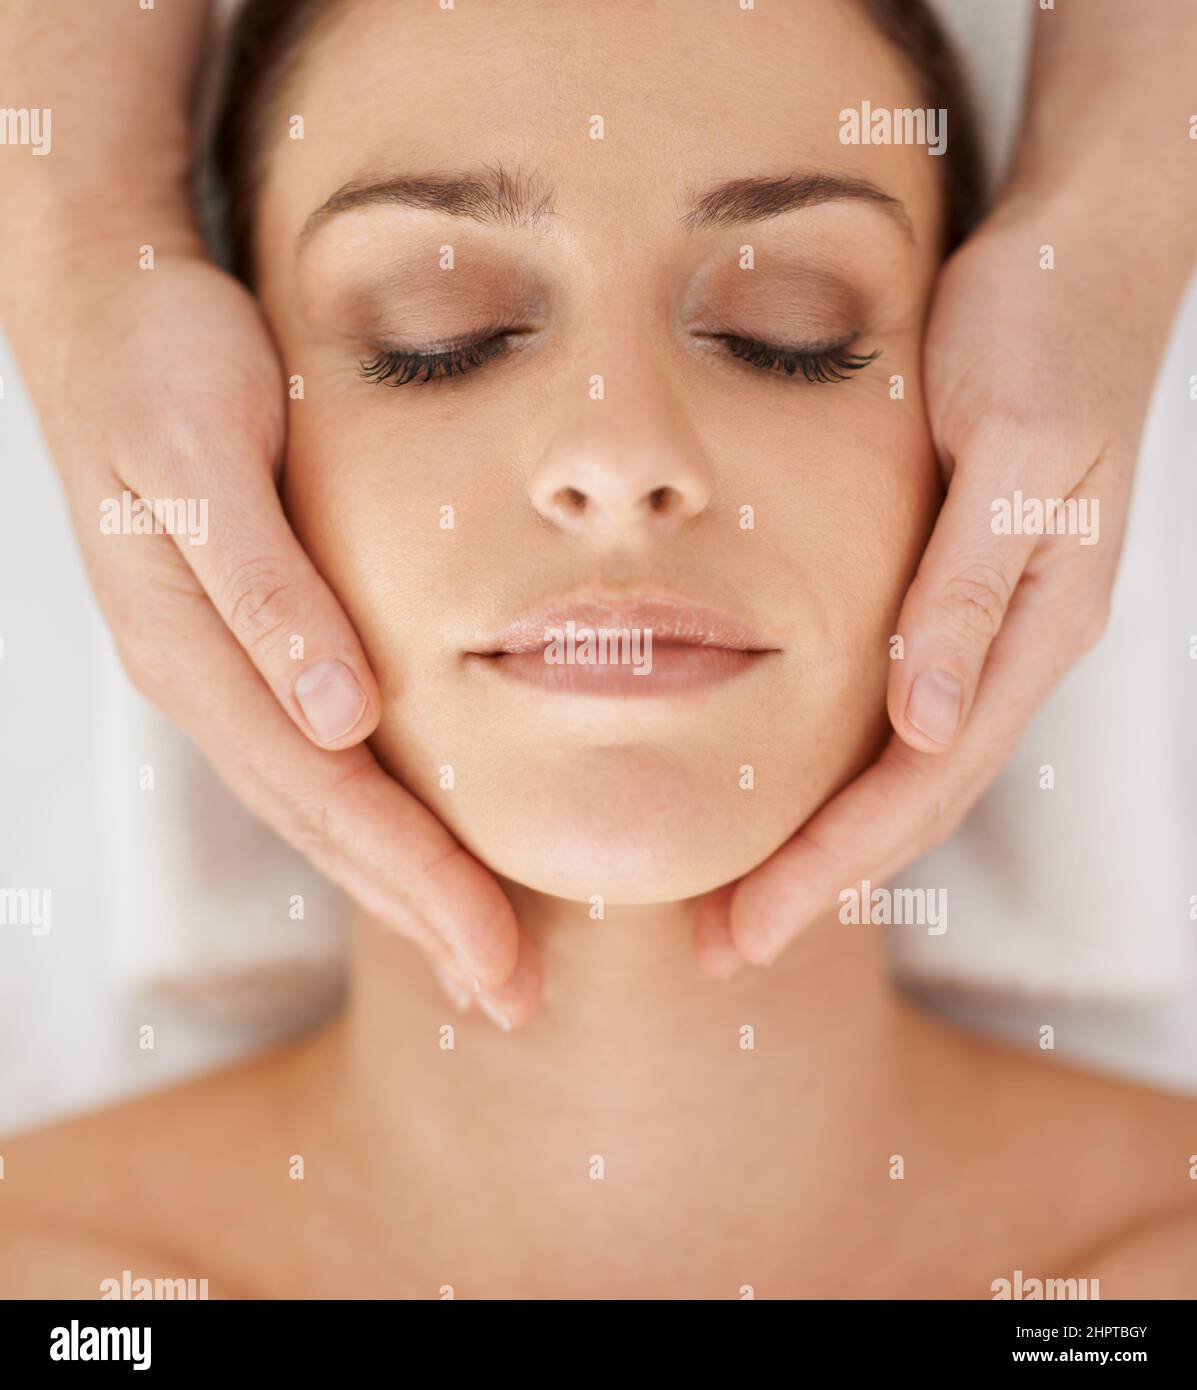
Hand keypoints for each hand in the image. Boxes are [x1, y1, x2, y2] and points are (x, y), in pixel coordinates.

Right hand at [5, 238, 537, 1024]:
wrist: (113, 311)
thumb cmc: (166, 366)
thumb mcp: (209, 457)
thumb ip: (267, 589)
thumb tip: (341, 719)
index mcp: (200, 657)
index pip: (331, 802)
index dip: (416, 886)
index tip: (498, 960)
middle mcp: (215, 685)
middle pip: (332, 830)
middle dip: (424, 917)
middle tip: (513, 999)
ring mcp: (231, 673)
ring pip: (329, 807)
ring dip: (407, 886)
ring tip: (483, 953)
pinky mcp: (257, 645)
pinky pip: (326, 759)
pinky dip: (384, 817)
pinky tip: (428, 842)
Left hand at [694, 195, 1173, 969]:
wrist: (1084, 251)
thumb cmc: (1048, 332)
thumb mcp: (1009, 453)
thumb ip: (969, 591)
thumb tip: (923, 728)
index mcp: (1032, 630)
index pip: (920, 786)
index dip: (832, 866)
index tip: (748, 927)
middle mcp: (1008, 647)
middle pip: (904, 800)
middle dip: (813, 881)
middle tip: (718, 950)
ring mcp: (983, 622)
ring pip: (896, 766)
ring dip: (818, 838)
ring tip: (734, 896)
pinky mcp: (950, 588)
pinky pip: (889, 706)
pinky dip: (831, 763)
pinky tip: (778, 783)